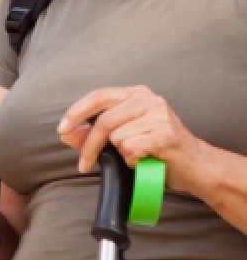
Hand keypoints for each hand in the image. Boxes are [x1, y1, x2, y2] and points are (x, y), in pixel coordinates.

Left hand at [57, 85, 203, 191]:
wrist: (197, 165)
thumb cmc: (158, 149)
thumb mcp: (124, 136)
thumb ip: (94, 133)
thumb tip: (67, 135)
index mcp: (135, 94)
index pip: (97, 96)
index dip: (75, 113)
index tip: (62, 129)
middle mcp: (147, 99)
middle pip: (103, 121)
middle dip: (90, 146)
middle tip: (84, 164)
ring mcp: (159, 115)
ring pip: (117, 138)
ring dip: (121, 154)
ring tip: (137, 155)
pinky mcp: (165, 135)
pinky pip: (131, 149)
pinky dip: (133, 160)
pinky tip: (146, 160)